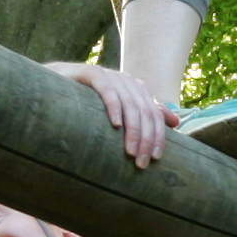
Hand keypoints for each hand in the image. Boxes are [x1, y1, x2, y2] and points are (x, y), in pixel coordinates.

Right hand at [49, 60, 165, 166]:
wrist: (59, 81)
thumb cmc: (90, 101)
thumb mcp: (121, 109)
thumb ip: (147, 113)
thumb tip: (176, 122)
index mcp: (137, 89)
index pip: (155, 115)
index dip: (158, 136)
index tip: (155, 158)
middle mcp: (128, 81)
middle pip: (144, 112)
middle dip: (145, 139)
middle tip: (141, 162)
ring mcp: (111, 76)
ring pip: (129, 105)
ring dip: (132, 130)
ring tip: (130, 152)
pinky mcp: (93, 73)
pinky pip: (108, 91)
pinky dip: (114, 108)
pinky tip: (115, 125)